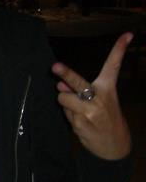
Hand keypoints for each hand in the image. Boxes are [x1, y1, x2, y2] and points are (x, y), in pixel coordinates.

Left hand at [52, 32, 131, 159]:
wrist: (114, 147)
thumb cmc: (104, 118)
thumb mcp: (98, 102)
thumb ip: (79, 90)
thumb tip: (60, 83)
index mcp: (108, 89)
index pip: (114, 66)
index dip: (119, 50)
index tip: (127, 35)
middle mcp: (100, 98)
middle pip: (79, 82)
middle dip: (66, 74)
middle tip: (55, 66)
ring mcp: (90, 111)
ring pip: (64, 97)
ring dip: (65, 102)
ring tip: (79, 111)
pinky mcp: (81, 123)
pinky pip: (64, 112)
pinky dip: (68, 115)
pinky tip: (80, 122)